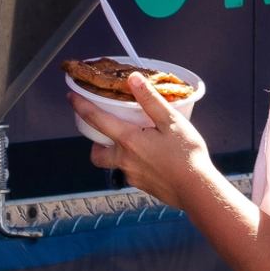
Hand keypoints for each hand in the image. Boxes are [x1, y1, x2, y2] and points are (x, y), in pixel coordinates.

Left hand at [69, 71, 215, 213]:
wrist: (197, 191)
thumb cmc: (186, 155)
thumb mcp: (171, 121)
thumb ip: (150, 100)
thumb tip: (133, 79)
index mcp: (128, 141)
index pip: (96, 120)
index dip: (81, 106)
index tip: (71, 97)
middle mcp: (124, 160)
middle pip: (97, 153)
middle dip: (95, 142)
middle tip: (105, 131)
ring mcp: (133, 176)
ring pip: (115, 164)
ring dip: (117, 154)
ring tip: (135, 143)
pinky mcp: (143, 187)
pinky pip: (131, 173)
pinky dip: (135, 164)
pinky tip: (153, 159)